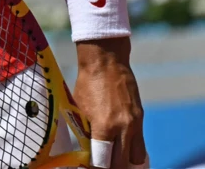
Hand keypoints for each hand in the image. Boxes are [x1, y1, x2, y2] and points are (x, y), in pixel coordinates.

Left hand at [74, 39, 145, 166]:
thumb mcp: (79, 109)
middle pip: (121, 163)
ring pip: (136, 157)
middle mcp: (123, 128)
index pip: (103, 160)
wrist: (106, 62)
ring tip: (114, 158)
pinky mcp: (141, 119)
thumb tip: (86, 151)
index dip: (97, 167)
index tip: (91, 167)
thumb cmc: (87, 83)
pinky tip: (121, 147)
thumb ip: (85, 131)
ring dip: (125, 161)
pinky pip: (140, 143)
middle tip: (102, 164)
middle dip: (111, 166)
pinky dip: (131, 149)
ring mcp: (135, 124)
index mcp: (104, 126)